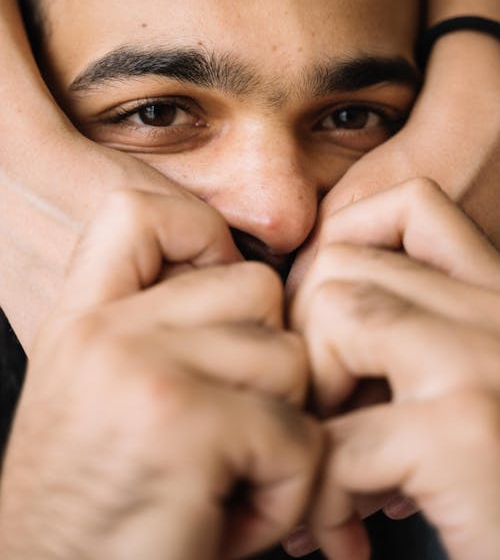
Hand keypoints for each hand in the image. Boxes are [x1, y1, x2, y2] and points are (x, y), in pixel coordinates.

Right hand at [0, 190, 321, 559]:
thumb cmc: (98, 511)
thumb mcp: (97, 398)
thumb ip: (152, 332)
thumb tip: (245, 286)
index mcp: (82, 319)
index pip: (140, 210)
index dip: (201, 235)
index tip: (221, 293)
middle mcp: (104, 331)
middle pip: (257, 287)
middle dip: (268, 362)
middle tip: (233, 427)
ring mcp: (142, 371)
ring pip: (291, 358)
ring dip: (282, 432)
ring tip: (231, 479)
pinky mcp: (187, 426)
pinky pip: (299, 434)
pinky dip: (289, 491)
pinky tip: (235, 519)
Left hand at [290, 179, 499, 559]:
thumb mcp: (477, 386)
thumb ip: (420, 343)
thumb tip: (320, 319)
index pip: (414, 206)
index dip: (344, 254)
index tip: (329, 336)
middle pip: (346, 259)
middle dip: (308, 337)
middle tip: (318, 412)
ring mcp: (486, 362)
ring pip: (337, 312)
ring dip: (312, 396)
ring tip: (329, 459)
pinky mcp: (464, 431)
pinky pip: (339, 437)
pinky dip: (321, 495)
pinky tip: (344, 530)